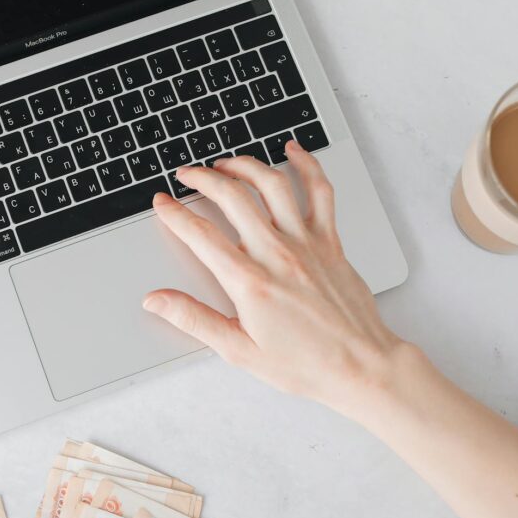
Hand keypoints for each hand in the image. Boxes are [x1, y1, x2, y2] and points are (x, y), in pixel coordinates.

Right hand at [143, 141, 417, 419]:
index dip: (175, 214)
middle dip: (202, 178)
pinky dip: (306, 165)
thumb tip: (157, 300)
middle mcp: (277, 254)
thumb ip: (194, 319)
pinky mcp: (330, 241)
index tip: (162, 203)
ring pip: (272, 185)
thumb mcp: (238, 350)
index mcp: (250, 282)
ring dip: (244, 165)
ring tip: (225, 162)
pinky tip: (292, 151)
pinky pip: (320, 192)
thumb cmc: (305, 364)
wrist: (360, 366)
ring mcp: (307, 243)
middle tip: (186, 175)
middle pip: (232, 198)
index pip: (201, 235)